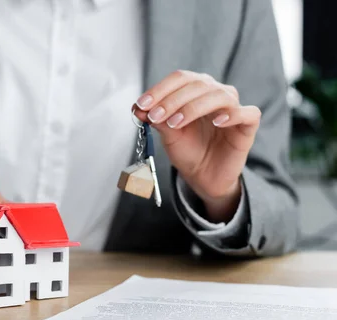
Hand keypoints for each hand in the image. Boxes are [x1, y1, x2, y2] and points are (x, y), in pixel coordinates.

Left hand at [132, 70, 260, 222]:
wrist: (203, 175)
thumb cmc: (187, 149)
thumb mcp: (168, 134)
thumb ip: (156, 119)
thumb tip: (136, 107)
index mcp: (195, 89)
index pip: (180, 78)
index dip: (160, 89)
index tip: (141, 105)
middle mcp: (216, 92)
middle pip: (197, 84)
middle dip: (172, 100)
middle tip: (155, 116)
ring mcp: (234, 107)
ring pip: (219, 96)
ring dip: (193, 108)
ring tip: (175, 124)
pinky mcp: (248, 125)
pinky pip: (248, 113)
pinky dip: (233, 115)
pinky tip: (217, 122)